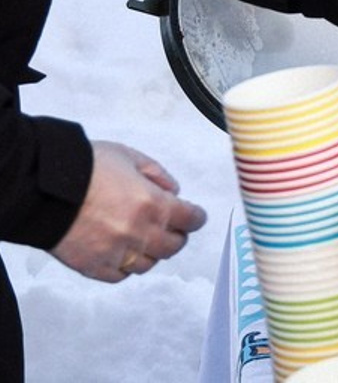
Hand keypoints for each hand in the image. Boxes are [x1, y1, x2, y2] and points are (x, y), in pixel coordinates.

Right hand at [51, 141, 206, 282]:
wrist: (45, 189)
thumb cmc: (85, 169)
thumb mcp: (131, 157)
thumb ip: (158, 175)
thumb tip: (173, 191)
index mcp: (152, 204)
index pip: (190, 220)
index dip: (196, 218)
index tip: (196, 217)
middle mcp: (139, 233)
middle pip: (172, 246)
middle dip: (177, 235)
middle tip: (174, 229)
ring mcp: (116, 253)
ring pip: (148, 264)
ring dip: (152, 252)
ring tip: (147, 240)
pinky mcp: (94, 267)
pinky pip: (120, 276)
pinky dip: (127, 266)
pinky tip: (125, 253)